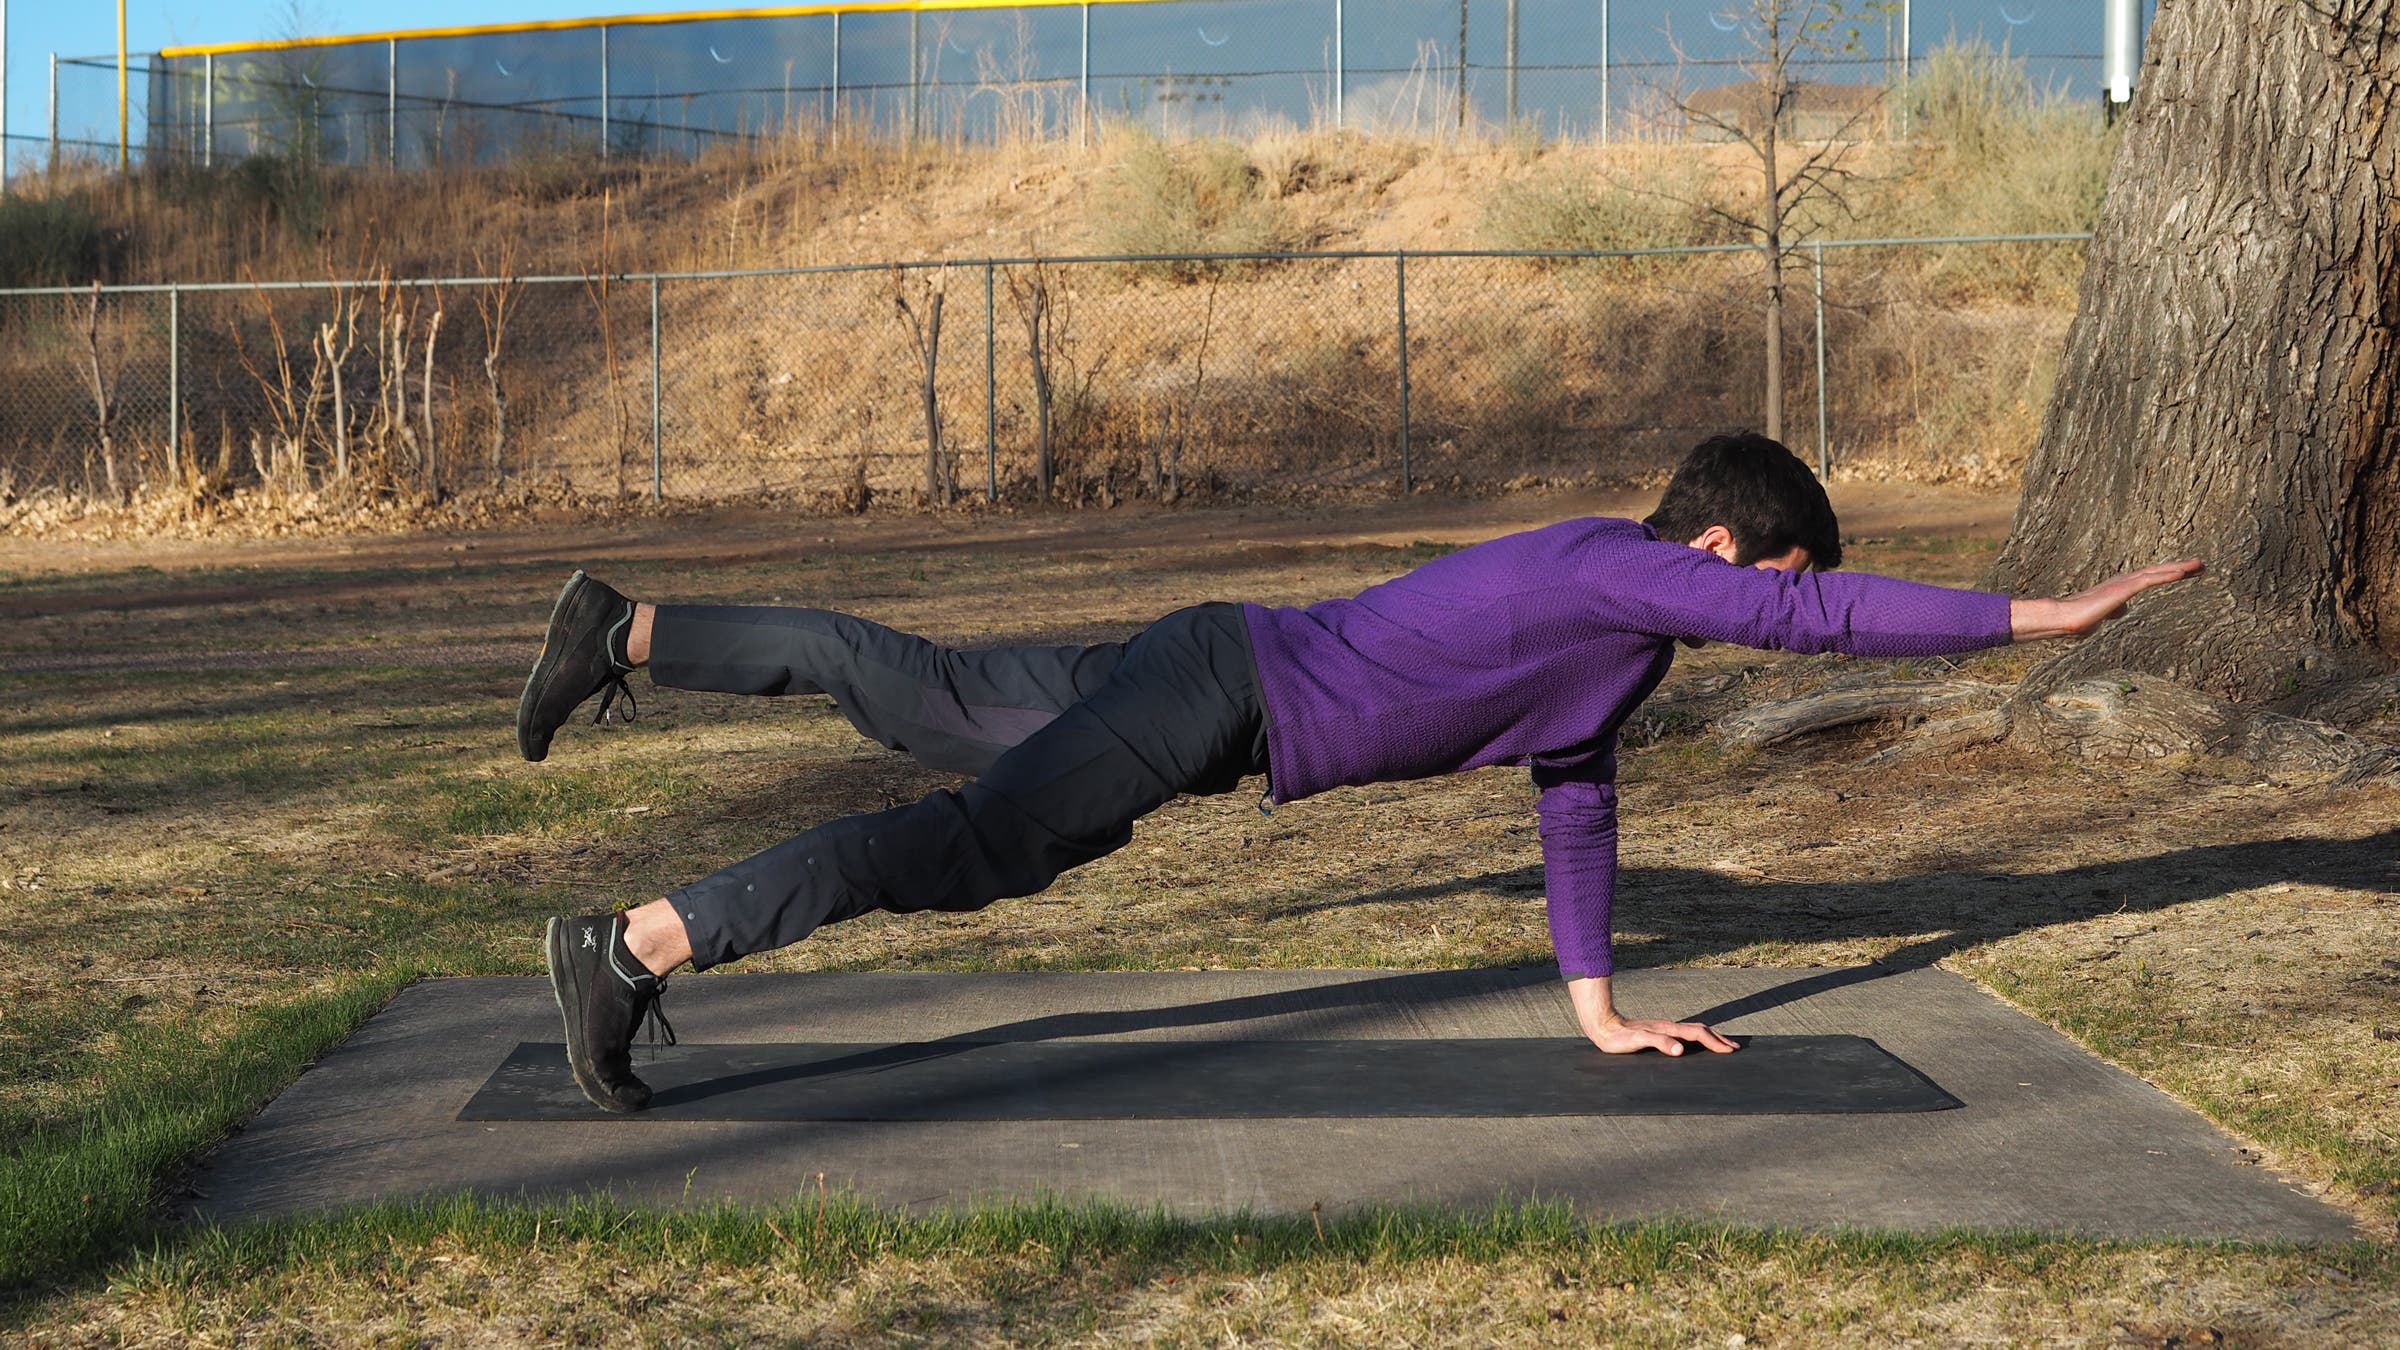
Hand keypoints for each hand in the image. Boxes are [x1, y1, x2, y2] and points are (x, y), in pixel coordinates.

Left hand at [1567, 974, 1739, 1054]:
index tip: (1730, 1050)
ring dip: (1710, 1037)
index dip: (1715, 1042)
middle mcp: (1669, 1027)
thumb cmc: (1619, 1038)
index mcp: (1668, 1029)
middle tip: (1735, 1047)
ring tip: (1722, 1044)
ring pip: (1693, 1031)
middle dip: (1718, 1038)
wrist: (1604, 1026)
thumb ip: (1659, 1043)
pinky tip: (1695, 1044)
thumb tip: (1681, 1049)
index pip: (1697, 1034)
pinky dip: (1697, 1038)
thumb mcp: (1638, 1041)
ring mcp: (1665, 1029)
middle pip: (1700, 1030)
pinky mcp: (1659, 1032)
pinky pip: (1685, 1034)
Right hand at [2010, 558, 2204, 641]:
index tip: (2188, 572)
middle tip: (2202, 564)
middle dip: (2180, 567)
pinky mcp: (2122, 589)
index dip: (2169, 573)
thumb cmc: (2078, 620)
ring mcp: (2123, 584)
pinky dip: (2166, 575)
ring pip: (2156, 572)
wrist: (2064, 620)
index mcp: (2121, 587)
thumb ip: (2115, 610)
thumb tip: (2124, 609)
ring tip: (2199, 564)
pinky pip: (2149, 580)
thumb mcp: (2103, 616)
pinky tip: (2182, 573)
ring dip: (2179, 567)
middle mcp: (2124, 581)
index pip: (2150, 578)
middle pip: (2157, 571)